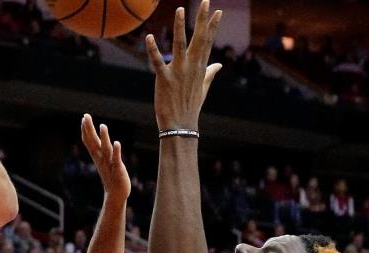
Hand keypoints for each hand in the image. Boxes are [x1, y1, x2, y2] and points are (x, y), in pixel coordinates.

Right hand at [80, 115, 129, 198]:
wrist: (115, 194)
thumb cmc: (110, 176)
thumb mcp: (102, 162)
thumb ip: (99, 151)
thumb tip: (94, 141)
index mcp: (97, 156)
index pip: (89, 141)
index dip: (86, 130)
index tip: (84, 118)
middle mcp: (101, 158)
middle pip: (93, 142)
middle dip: (89, 129)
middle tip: (85, 116)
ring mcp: (109, 163)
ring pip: (105, 148)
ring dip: (104, 137)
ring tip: (102, 126)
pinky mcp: (117, 169)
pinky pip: (116, 159)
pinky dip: (116, 151)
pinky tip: (117, 143)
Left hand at [144, 0, 222, 129]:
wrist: (181, 125)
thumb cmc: (190, 106)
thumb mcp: (202, 88)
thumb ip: (210, 74)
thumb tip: (219, 66)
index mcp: (200, 67)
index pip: (208, 42)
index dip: (212, 26)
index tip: (217, 10)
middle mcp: (191, 67)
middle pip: (199, 38)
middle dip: (202, 19)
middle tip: (206, 1)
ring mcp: (178, 72)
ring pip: (180, 45)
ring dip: (180, 27)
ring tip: (180, 9)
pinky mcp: (164, 79)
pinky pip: (157, 62)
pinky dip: (153, 50)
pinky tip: (150, 36)